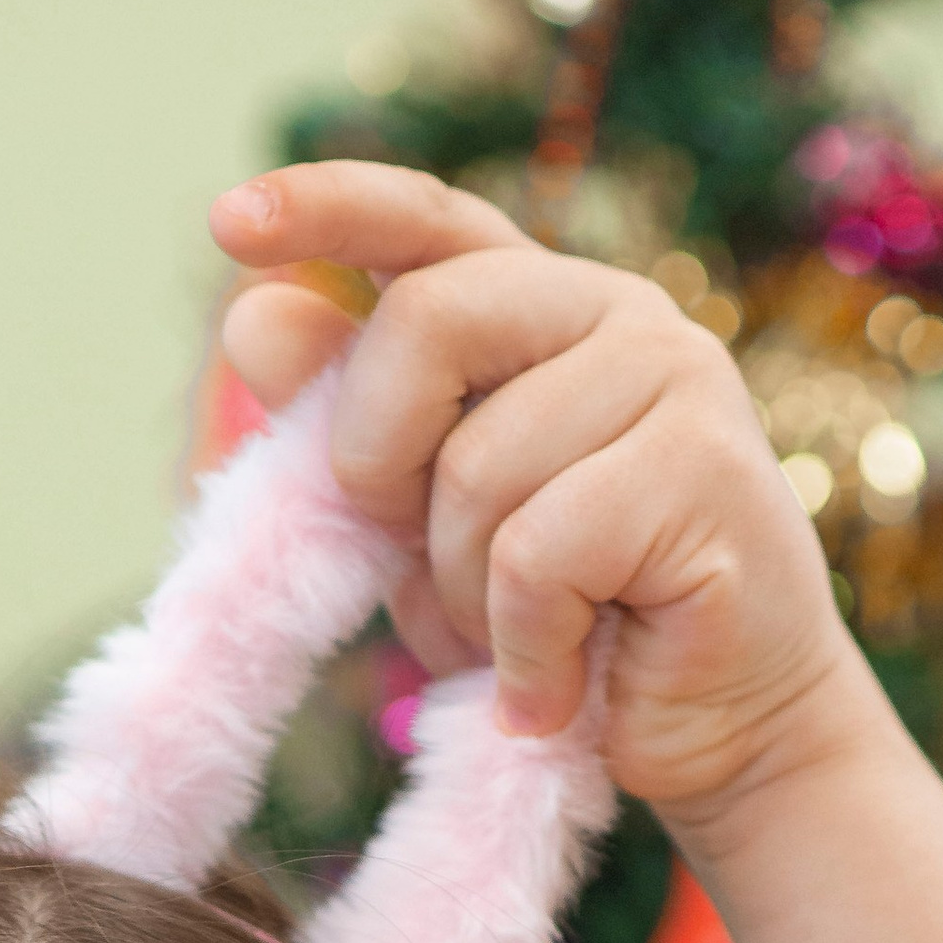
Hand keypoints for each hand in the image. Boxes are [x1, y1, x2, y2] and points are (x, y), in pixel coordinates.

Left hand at [209, 161, 884, 816]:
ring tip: (531, 644)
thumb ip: (351, 427)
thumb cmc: (563, 629)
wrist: (714, 734)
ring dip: (468, 592)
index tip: (227, 221)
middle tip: (422, 559)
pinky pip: (539, 555)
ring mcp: (674, 379)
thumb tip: (250, 318)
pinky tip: (559, 687)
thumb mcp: (424, 530)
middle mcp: (613, 314)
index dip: (327, 208)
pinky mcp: (707, 472)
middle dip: (379, 463)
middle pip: (426, 319)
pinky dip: (524, 648)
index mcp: (539, 308)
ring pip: (478, 465)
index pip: (426, 221)